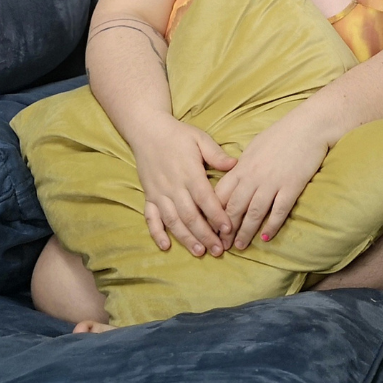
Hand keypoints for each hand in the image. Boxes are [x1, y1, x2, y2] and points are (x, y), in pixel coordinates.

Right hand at [132, 115, 237, 256]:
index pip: (205, 199)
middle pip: (190, 215)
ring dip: (186, 238)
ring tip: (199, 252)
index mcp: (189, 172)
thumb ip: (216, 154)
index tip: (229, 229)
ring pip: (173, 220)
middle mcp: (173, 186)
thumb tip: (235, 165)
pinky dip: (157, 233)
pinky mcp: (149, 196)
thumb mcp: (200, 138)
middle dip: (205, 235)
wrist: (148, 130)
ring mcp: (159, 193)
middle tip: (219, 250)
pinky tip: (165, 246)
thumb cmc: (178, 135)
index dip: (217, 215)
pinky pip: (150, 218)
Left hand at [213, 110, 328, 249]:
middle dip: (225, 229)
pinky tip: (266, 238)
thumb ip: (242, 165)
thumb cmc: (281, 134)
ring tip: (240, 246)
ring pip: (254, 213)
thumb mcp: (254, 147)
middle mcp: (254, 176)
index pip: (221, 193)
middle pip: (234, 207)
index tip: (209, 226)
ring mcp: (272, 182)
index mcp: (242, 166)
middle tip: (221, 244)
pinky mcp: (291, 187)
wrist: (308, 126)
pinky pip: (278, 211)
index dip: (213, 212)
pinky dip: (271, 226)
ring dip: (245, 232)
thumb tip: (233, 178)